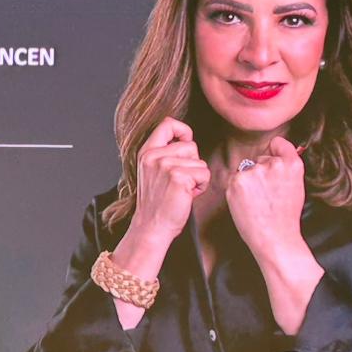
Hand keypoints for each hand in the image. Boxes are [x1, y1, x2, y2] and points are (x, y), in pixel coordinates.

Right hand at [127, 117, 209, 245]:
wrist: (152, 227)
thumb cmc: (157, 203)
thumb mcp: (152, 171)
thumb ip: (165, 153)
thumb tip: (187, 140)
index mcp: (146, 152)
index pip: (168, 124)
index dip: (183, 130)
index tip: (185, 143)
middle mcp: (154, 156)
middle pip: (190, 145)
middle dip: (192, 163)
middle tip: (181, 181)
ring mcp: (165, 166)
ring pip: (199, 161)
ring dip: (198, 176)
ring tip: (183, 189)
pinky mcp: (178, 178)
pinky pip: (204, 173)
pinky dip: (202, 186)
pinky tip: (188, 195)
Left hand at [225, 136, 306, 260]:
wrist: (273, 237)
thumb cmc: (285, 216)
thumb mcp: (296, 186)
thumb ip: (287, 168)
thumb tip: (277, 155)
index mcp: (291, 164)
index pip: (278, 143)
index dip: (275, 151)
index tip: (273, 159)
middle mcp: (272, 164)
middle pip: (261, 158)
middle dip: (261, 171)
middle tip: (267, 193)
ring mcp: (253, 172)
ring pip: (246, 169)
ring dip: (249, 180)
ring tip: (258, 200)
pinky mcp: (236, 181)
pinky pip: (235, 179)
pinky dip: (238, 189)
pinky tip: (248, 202)